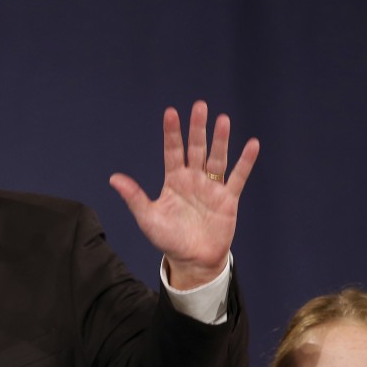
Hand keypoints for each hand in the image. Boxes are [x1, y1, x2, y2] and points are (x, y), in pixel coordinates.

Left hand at [109, 100, 259, 289]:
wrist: (192, 260)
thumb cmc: (168, 240)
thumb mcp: (147, 218)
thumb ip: (134, 197)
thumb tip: (113, 178)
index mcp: (173, 181)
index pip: (172, 151)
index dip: (172, 133)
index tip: (171, 112)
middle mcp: (193, 179)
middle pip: (196, 149)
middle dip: (197, 128)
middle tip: (200, 106)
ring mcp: (212, 188)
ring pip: (217, 158)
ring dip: (220, 139)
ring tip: (223, 120)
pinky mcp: (228, 199)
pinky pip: (238, 177)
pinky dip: (245, 162)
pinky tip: (252, 144)